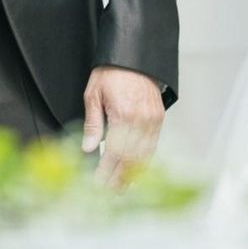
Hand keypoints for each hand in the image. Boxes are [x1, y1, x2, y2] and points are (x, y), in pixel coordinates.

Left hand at [80, 66, 164, 189]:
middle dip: (119, 179)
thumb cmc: (112, 72)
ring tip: (122, 188)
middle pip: (131, 160)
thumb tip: (88, 148)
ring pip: (144, 156)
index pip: (114, 153)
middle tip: (108, 193)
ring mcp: (152, 119)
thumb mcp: (94, 94)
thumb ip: (92, 123)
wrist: (134, 56)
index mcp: (123, 114)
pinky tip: (136, 170)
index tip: (97, 184)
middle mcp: (141, 120)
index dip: (106, 173)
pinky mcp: (159, 118)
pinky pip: (153, 145)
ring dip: (133, 174)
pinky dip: (145, 161)